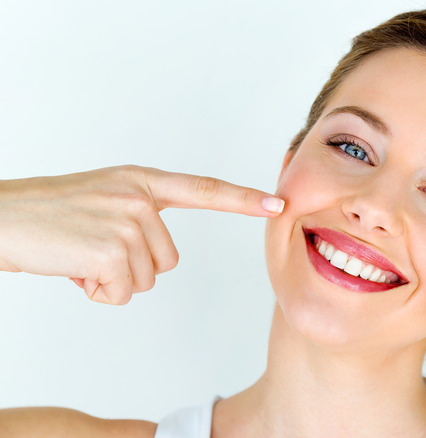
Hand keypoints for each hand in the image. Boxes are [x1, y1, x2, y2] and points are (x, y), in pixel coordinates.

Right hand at [0, 165, 283, 304]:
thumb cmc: (47, 215)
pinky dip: (97, 292)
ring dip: (112, 279)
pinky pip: (123, 293)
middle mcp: (140, 198)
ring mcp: (127, 222)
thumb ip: (139, 216)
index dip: (242, 199)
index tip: (277, 203)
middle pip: (168, 260)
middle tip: (90, 248)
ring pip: (147, 279)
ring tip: (78, 255)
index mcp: (140, 182)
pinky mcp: (111, 250)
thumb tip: (159, 257)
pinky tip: (73, 269)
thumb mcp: (102, 200)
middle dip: (131, 266)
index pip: (203, 189)